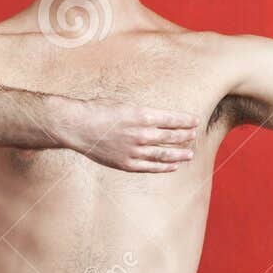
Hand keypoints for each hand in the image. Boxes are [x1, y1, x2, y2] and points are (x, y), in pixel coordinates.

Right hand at [57, 98, 198, 170]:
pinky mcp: (127, 164)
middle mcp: (142, 134)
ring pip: (165, 154)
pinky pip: (151, 167)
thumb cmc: (99, 111)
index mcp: (142, 115)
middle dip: (186, 136)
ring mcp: (135, 151)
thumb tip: (158, 120)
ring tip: (190, 153)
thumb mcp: (124, 105)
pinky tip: (174, 166)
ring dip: (180, 154)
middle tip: (194, 135)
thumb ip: (142, 114)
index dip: (186, 121)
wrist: (78, 127)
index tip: (195, 121)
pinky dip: (164, 167)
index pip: (172, 119)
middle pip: (171, 137)